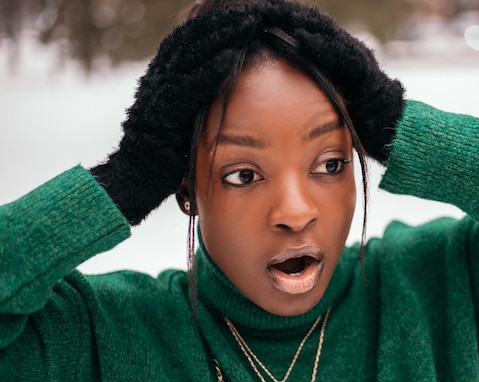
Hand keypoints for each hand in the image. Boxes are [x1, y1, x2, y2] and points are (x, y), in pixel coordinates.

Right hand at [89, 16, 245, 224]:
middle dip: (222, 24)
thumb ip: (196, 97)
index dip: (214, 25)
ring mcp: (158, 92)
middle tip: (251, 13)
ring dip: (221, 38)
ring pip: (191, 56)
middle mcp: (159, 77)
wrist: (136, 176)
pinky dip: (211, 70)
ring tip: (247, 25)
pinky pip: (189, 85)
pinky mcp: (162, 112)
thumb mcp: (182, 116)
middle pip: (192, 40)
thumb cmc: (165, 150)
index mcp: (163, 75)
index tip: (241, 16)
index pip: (189, 39)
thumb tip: (223, 84)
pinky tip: (232, 58)